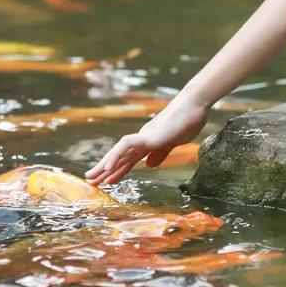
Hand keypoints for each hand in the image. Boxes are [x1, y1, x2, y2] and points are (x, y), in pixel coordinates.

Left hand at [84, 96, 208, 184]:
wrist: (195, 105)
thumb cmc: (188, 121)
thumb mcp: (174, 143)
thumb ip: (161, 153)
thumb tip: (148, 165)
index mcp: (149, 142)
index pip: (129, 159)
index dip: (118, 170)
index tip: (106, 181)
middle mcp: (142, 139)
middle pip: (120, 157)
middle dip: (105, 170)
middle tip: (90, 181)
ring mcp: (144, 137)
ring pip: (119, 152)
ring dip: (105, 165)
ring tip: (92, 177)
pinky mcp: (148, 136)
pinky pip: (127, 146)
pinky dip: (116, 156)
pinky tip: (107, 168)